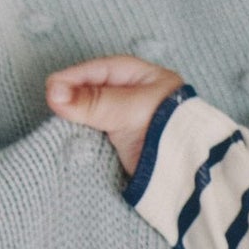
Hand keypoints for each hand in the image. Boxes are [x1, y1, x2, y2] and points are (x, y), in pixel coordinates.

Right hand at [45, 56, 185, 176]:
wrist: (197, 176)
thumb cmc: (170, 132)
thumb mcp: (128, 111)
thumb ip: (92, 102)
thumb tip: (52, 92)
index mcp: (141, 77)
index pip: (98, 72)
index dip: (73, 80)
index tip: (51, 92)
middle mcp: (136, 96)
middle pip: (94, 93)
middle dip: (74, 101)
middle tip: (52, 110)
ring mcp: (132, 122)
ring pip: (96, 117)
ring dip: (80, 123)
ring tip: (59, 129)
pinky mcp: (131, 148)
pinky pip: (102, 138)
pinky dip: (88, 140)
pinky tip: (76, 145)